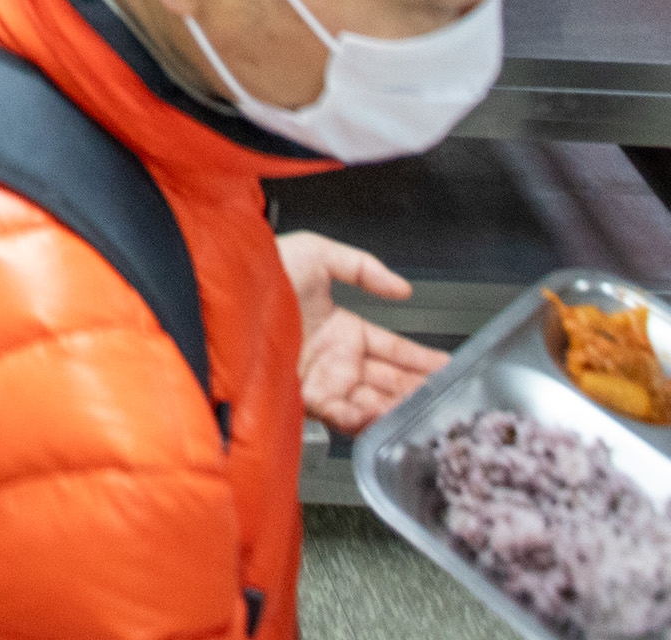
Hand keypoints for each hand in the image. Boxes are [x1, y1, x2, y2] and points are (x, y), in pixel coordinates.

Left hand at [278, 231, 446, 435]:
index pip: (393, 350)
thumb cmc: (259, 268)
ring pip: (369, 402)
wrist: (222, 290)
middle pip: (387, 382)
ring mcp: (320, 379)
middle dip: (416, 392)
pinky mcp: (301, 394)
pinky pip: (338, 413)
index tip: (447, 369)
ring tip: (418, 412)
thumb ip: (363, 267)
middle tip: (443, 401)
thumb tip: (402, 289)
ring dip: (394, 408)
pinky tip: (377, 415)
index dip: (422, 361)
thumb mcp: (317, 253)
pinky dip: (359, 417)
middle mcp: (334, 359)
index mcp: (343, 329)